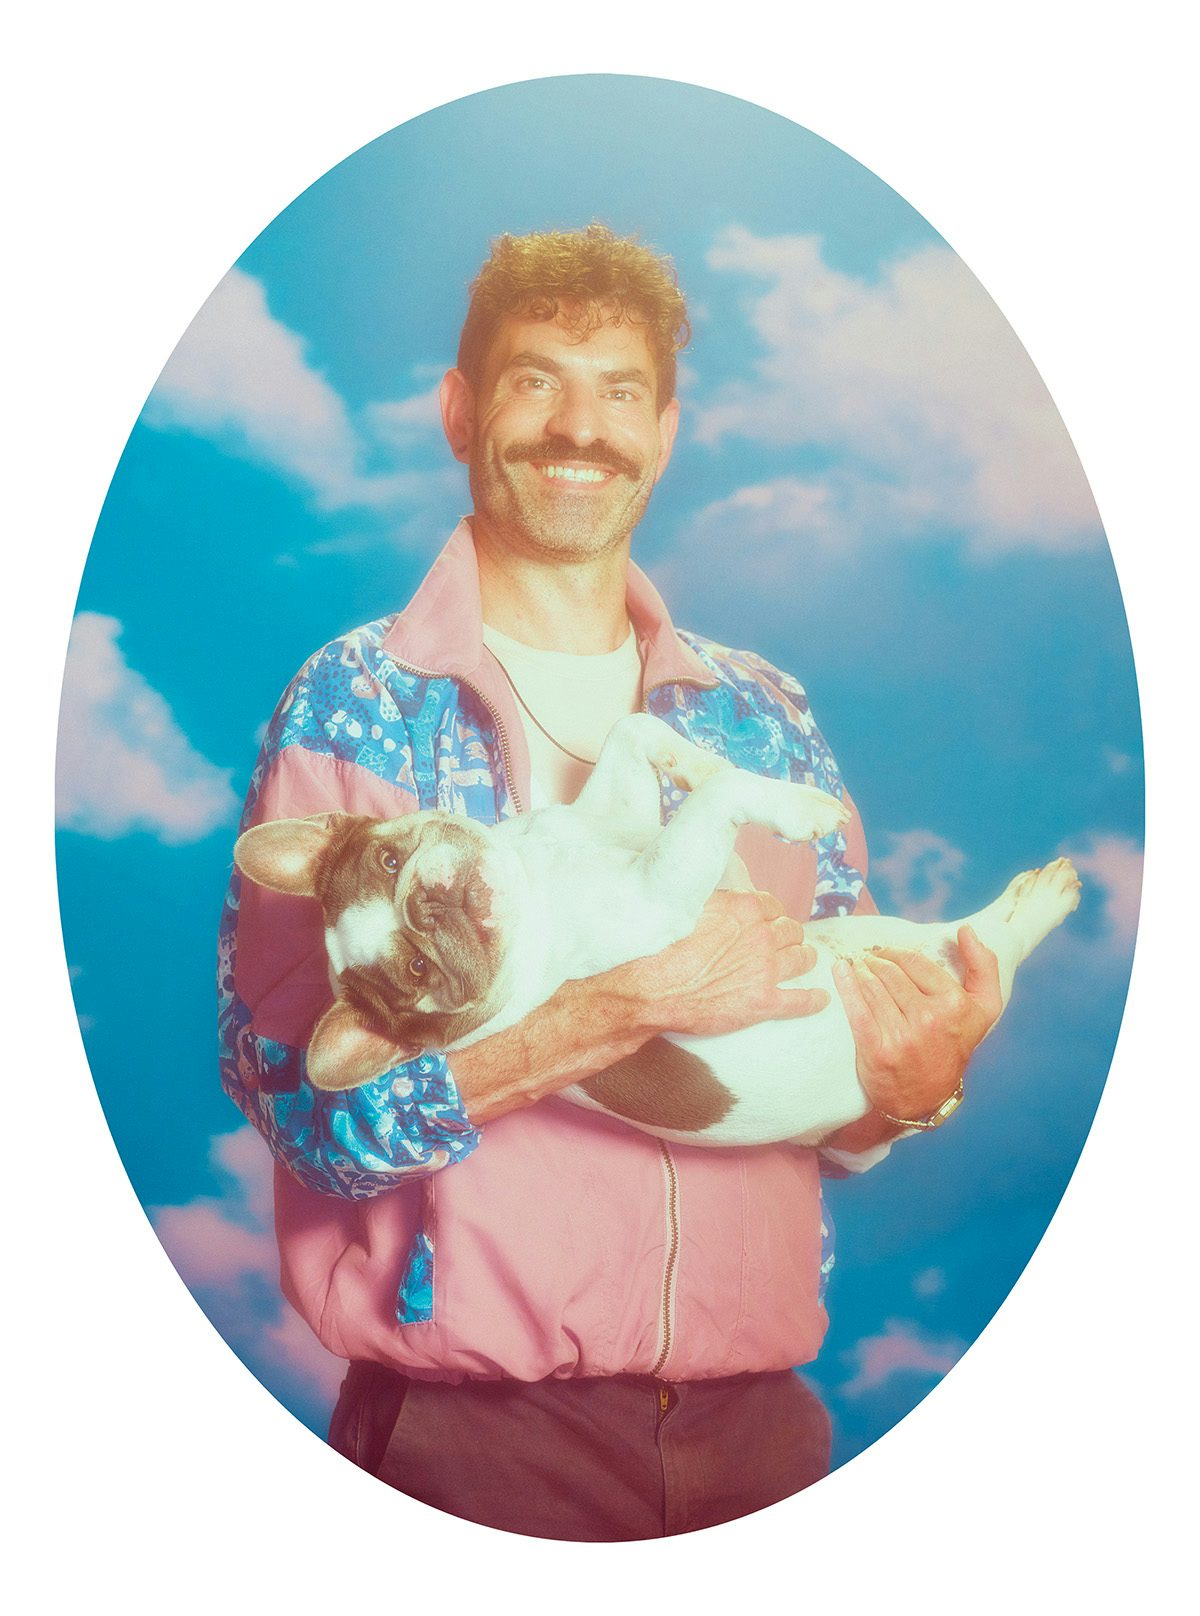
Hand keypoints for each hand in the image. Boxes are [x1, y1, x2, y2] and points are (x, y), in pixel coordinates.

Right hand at [609, 889, 828, 1038]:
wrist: (653, 990)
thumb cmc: (664, 950)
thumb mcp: (690, 910)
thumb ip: (717, 903)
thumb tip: (726, 900)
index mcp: (743, 909)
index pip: (773, 906)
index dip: (772, 914)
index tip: (770, 920)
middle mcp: (761, 936)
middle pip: (791, 931)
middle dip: (790, 935)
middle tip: (787, 941)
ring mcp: (766, 970)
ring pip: (802, 959)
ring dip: (806, 958)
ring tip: (806, 961)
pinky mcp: (764, 1002)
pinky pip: (801, 1000)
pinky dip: (814, 1000)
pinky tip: (821, 998)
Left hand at [831, 926, 1002, 1131]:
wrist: (927, 1097)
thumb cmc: (955, 1044)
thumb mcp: (984, 1008)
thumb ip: (984, 966)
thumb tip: (966, 931)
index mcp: (954, 1005)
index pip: (916, 962)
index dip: (898, 953)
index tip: (888, 952)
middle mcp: (929, 1020)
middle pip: (891, 973)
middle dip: (876, 960)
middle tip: (869, 959)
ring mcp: (901, 1036)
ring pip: (872, 987)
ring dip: (860, 970)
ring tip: (857, 965)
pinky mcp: (877, 1050)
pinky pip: (856, 1009)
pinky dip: (845, 985)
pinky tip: (840, 971)